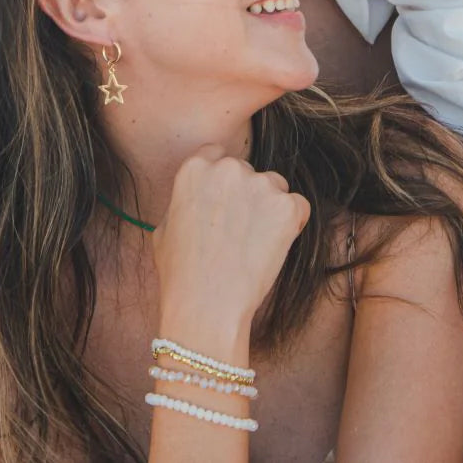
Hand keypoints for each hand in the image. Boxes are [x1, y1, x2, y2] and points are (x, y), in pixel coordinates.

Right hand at [152, 145, 309, 350]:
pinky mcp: (286, 207)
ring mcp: (260, 185)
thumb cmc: (181, 275)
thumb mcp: (165, 227)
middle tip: (240, 232)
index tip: (225, 201)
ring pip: (275, 186)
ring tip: (255, 244)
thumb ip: (185, 200)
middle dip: (247, 196)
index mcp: (195, 168)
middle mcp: (228, 168)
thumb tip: (198, 198)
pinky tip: (275, 247)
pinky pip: (298, 207)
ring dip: (270, 208)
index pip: (217, 155)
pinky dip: (292, 224)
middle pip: (248, 171)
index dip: (222, 180)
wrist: (206, 307)